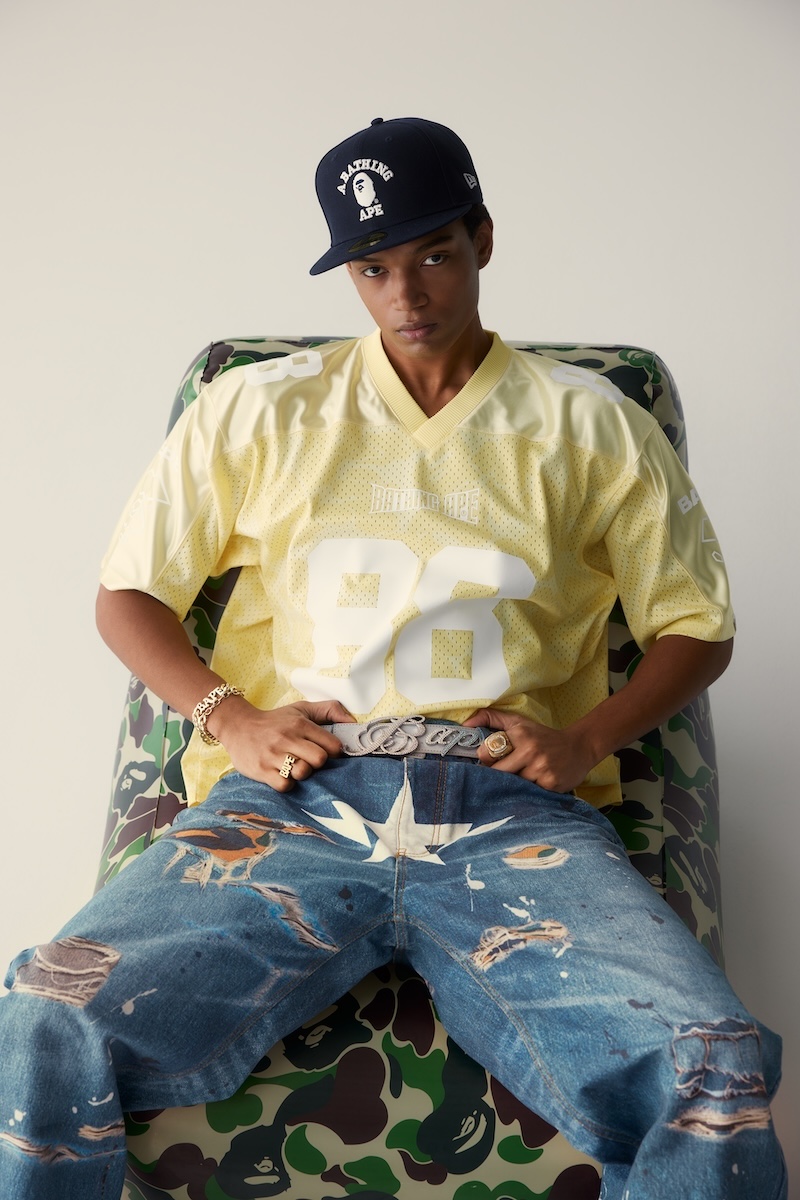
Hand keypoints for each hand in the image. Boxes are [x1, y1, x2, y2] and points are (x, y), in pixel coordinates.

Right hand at [207, 697, 354, 791]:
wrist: (237, 726)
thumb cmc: (275, 720)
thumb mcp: (301, 709)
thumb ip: (330, 710)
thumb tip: (354, 722)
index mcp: (300, 724)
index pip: (332, 745)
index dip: (333, 752)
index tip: (326, 752)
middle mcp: (287, 738)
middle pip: (320, 759)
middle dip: (318, 763)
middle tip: (309, 760)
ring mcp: (273, 755)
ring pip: (303, 772)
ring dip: (303, 774)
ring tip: (295, 767)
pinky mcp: (261, 770)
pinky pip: (285, 785)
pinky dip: (287, 784)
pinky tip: (283, 775)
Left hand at [464, 708, 595, 793]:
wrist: (579, 748)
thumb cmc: (542, 736)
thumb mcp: (519, 722)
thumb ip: (491, 718)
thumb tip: (465, 724)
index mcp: (519, 734)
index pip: (486, 754)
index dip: (486, 760)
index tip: (492, 761)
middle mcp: (530, 750)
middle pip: (498, 774)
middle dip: (498, 777)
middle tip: (506, 773)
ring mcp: (541, 769)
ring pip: (512, 786)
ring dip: (514, 786)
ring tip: (523, 778)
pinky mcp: (550, 784)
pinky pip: (529, 794)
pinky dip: (529, 793)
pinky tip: (536, 784)